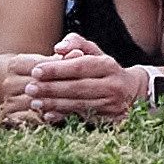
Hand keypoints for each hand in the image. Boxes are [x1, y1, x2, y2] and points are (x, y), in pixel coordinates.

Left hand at [12, 34, 143, 124]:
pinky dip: (63, 117)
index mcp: (108, 65)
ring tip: (34, 102)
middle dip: (51, 88)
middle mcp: (111, 85)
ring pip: (78, 105)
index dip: (57, 69)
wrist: (133, 92)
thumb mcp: (96, 52)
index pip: (80, 66)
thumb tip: (59, 47)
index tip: (36, 71)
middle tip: (30, 88)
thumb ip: (76, 42)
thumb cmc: (106, 69)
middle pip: (77, 87)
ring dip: (53, 104)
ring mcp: (110, 105)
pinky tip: (48, 115)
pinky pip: (81, 118)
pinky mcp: (107, 120)